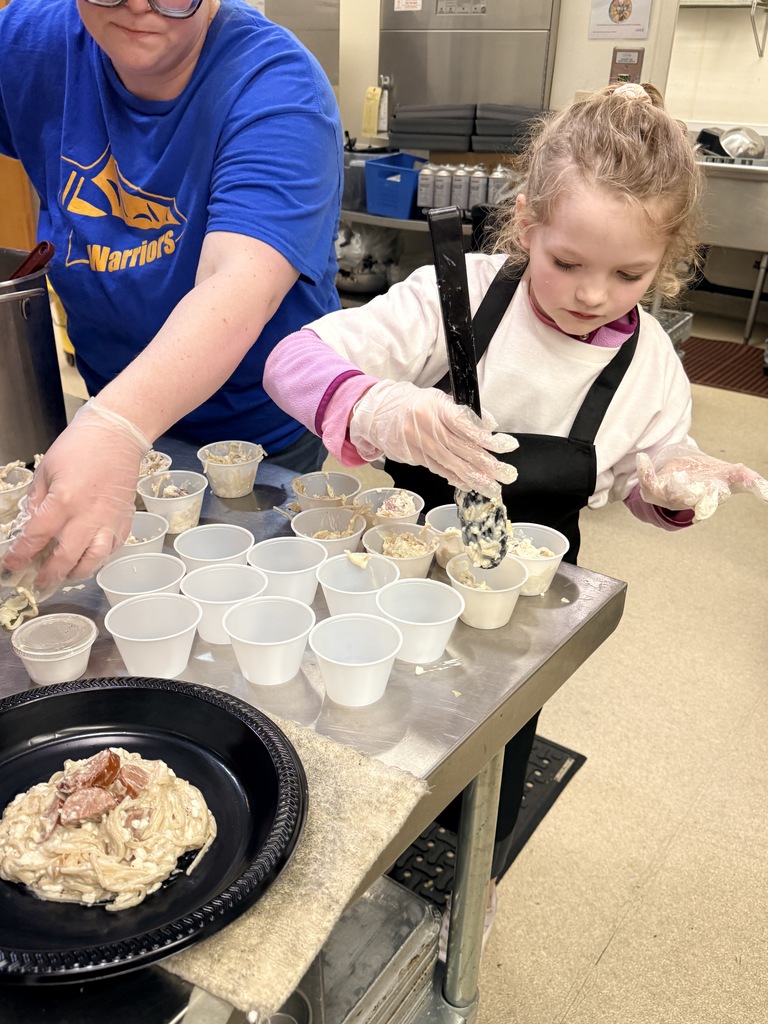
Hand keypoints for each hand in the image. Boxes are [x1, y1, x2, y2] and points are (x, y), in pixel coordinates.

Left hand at [1, 399, 150, 591]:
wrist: (118, 435)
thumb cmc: (80, 446)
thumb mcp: (46, 470)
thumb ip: (37, 501)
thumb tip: (31, 526)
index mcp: (63, 501)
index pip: (36, 538)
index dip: (20, 556)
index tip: (11, 566)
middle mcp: (87, 516)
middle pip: (64, 558)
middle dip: (48, 575)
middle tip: (38, 583)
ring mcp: (109, 521)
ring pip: (93, 561)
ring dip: (76, 572)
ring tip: (65, 574)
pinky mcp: (124, 521)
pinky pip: (111, 549)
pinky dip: (98, 558)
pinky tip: (88, 557)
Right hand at [349, 380, 518, 498]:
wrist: (379, 412)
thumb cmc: (414, 404)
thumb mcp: (439, 400)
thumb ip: (463, 414)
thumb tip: (488, 428)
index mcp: (436, 409)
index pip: (466, 426)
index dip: (487, 438)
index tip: (508, 446)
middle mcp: (428, 428)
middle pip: (462, 449)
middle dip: (487, 464)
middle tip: (507, 474)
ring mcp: (420, 446)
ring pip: (452, 464)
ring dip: (475, 478)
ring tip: (493, 487)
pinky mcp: (416, 458)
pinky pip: (439, 470)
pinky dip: (456, 478)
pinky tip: (470, 485)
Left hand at [636, 443, 767, 521]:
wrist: (685, 469)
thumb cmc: (711, 475)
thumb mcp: (733, 476)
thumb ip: (750, 482)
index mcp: (708, 498)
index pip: (709, 503)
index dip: (708, 503)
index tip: (710, 498)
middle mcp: (688, 498)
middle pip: (685, 498)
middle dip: (684, 492)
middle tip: (684, 481)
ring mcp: (669, 495)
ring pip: (665, 494)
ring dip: (665, 485)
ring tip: (672, 474)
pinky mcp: (653, 488)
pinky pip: (646, 482)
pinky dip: (644, 471)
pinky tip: (643, 459)